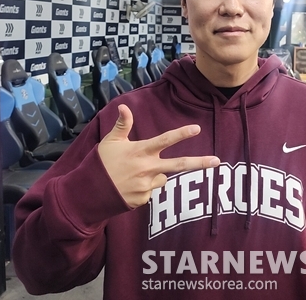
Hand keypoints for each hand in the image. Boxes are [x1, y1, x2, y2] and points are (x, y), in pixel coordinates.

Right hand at [98, 104, 219, 207]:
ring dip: (154, 175)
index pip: (164, 140)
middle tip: (217, 161)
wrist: (87, 194)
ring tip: (132, 175)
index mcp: (140, 151)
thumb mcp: (110, 142)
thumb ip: (122, 125)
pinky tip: (129, 186)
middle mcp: (146, 169)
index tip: (197, 129)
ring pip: (162, 178)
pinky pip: (151, 191)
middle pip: (178, 165)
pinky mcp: (143, 199)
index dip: (181, 134)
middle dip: (200, 163)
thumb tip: (125, 106)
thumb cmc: (100, 164)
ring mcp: (146, 186)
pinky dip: (144, 187)